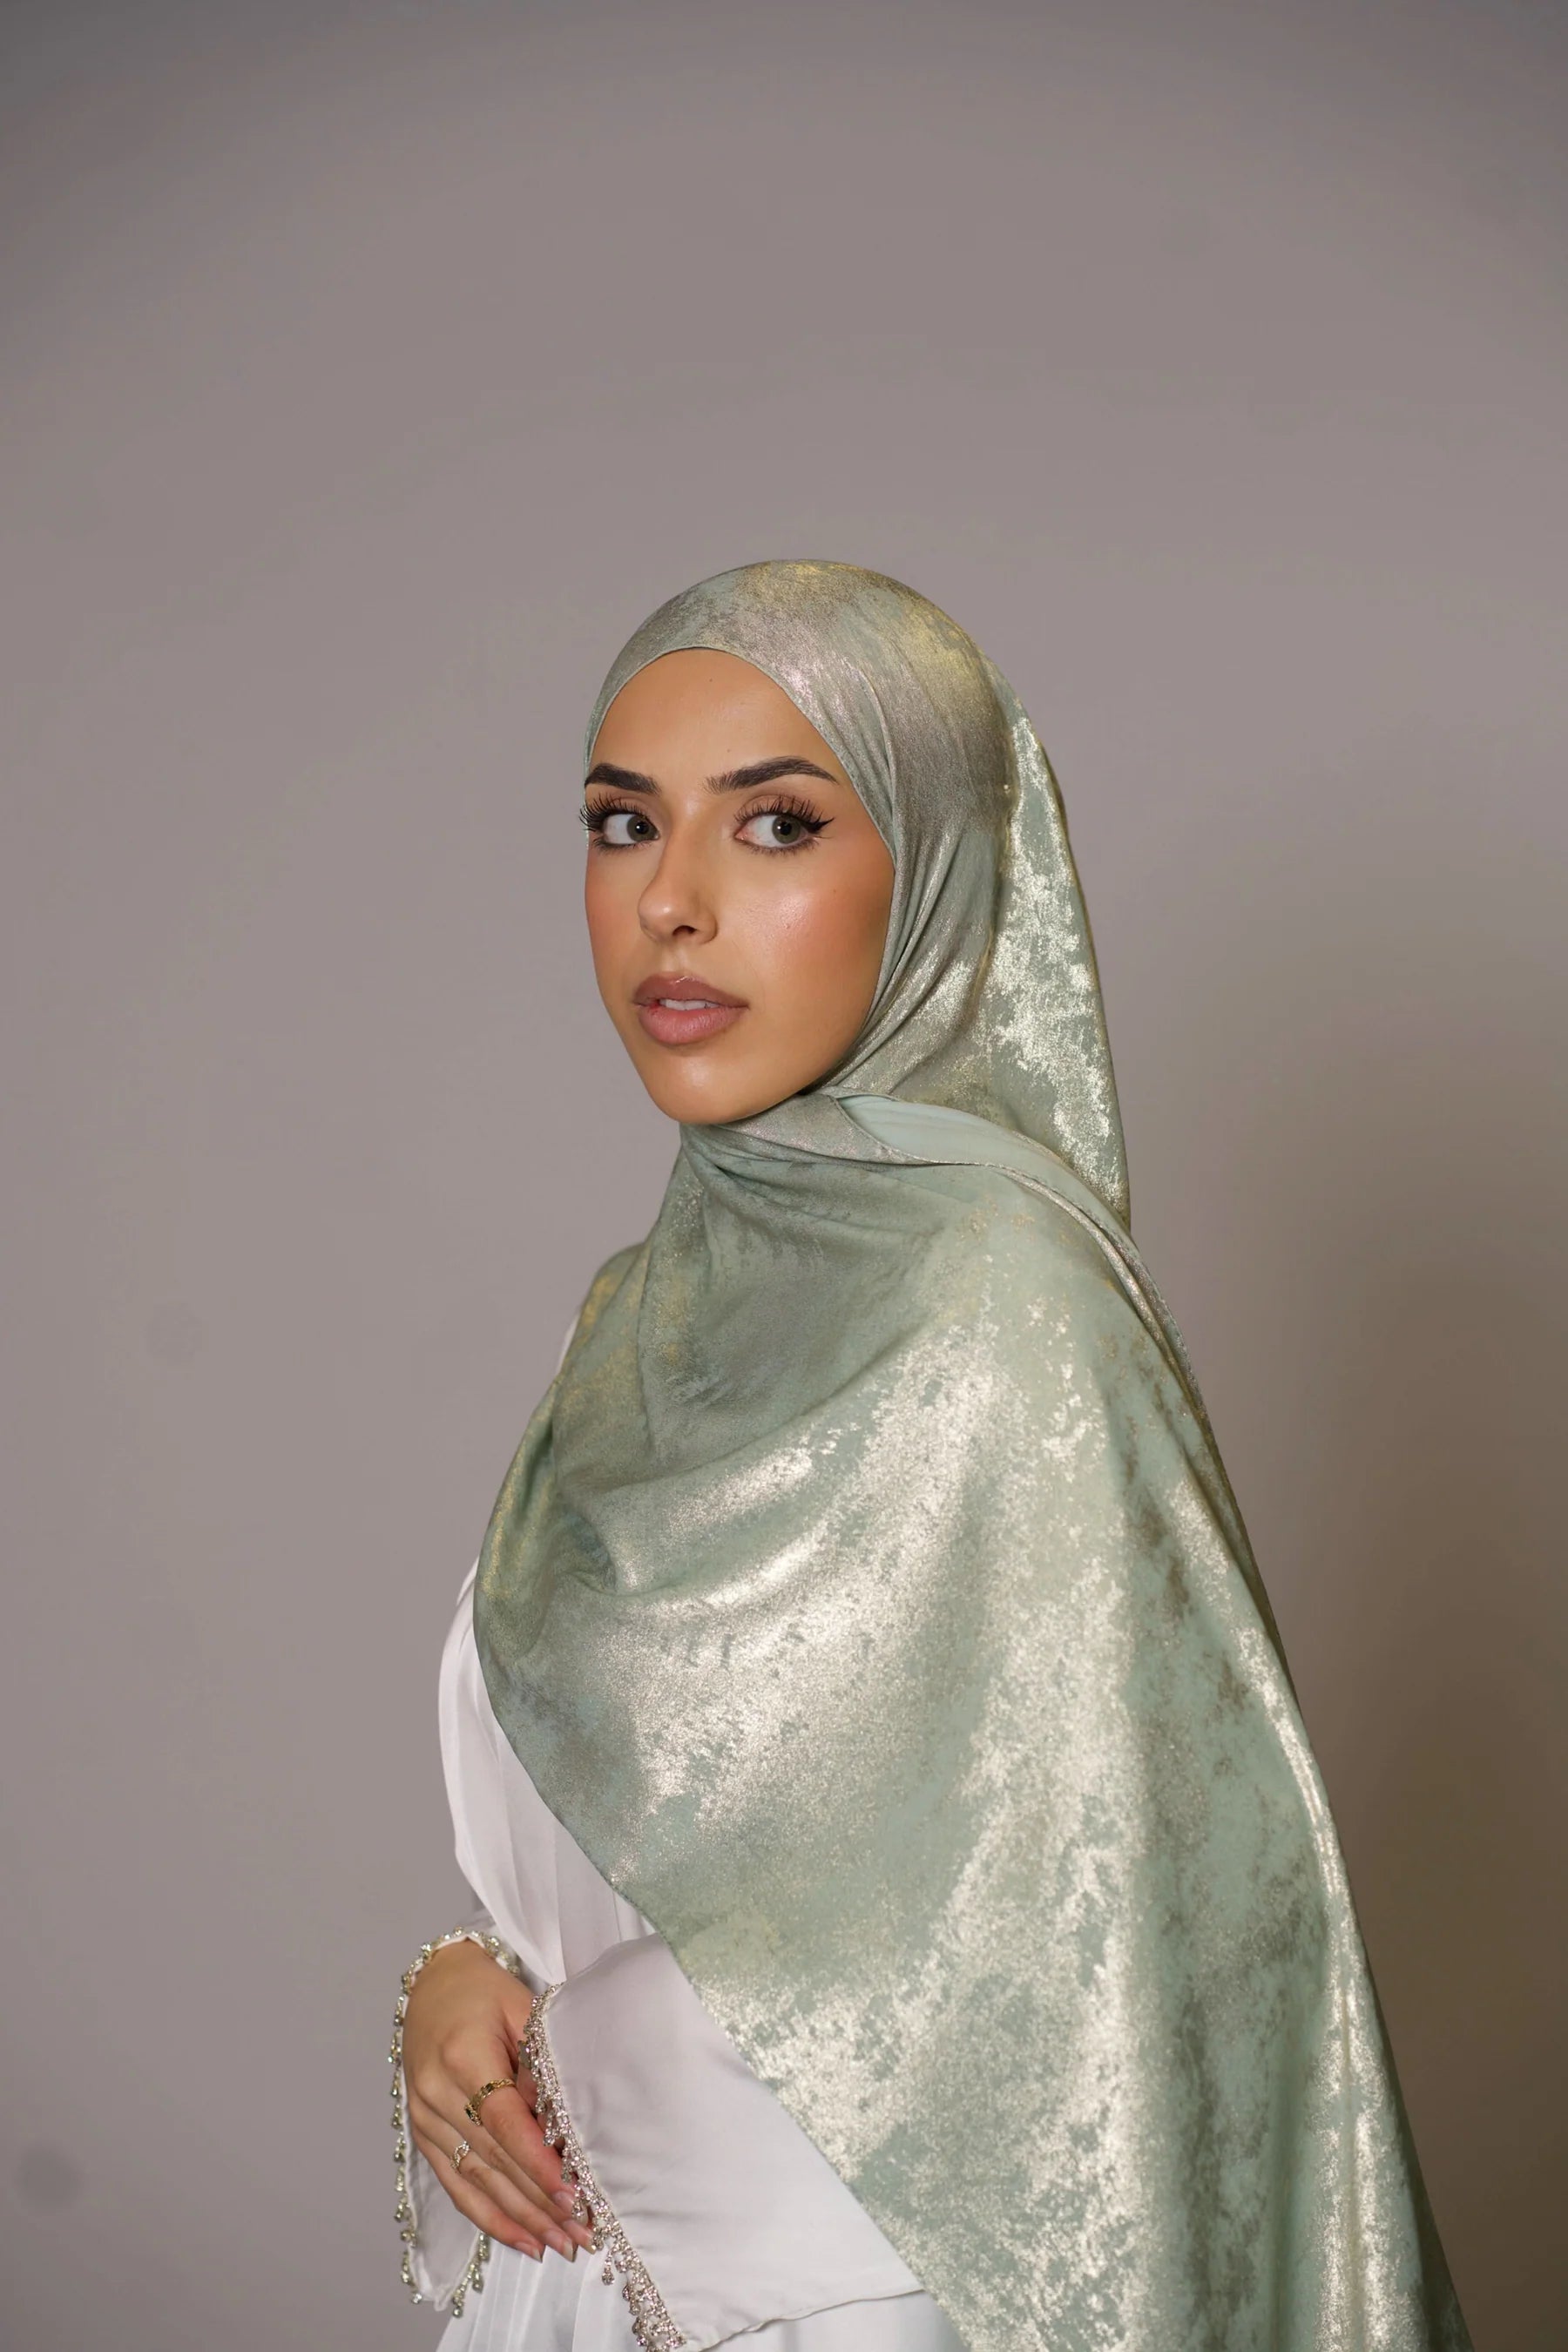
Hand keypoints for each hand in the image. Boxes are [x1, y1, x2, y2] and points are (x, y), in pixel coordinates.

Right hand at [403, 1940, 594, 2263]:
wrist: (433, 1984)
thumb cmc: (484, 1992)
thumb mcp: (519, 2007)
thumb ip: (537, 2062)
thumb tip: (561, 2124)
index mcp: (461, 2057)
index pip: (504, 2123)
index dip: (538, 2164)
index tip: (575, 2195)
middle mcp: (436, 2095)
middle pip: (494, 2161)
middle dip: (541, 2203)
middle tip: (585, 2233)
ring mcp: (425, 2120)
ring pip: (477, 2182)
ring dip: (522, 2220)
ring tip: (563, 2245)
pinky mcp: (424, 2136)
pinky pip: (457, 2187)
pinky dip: (491, 2218)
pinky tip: (524, 2241)